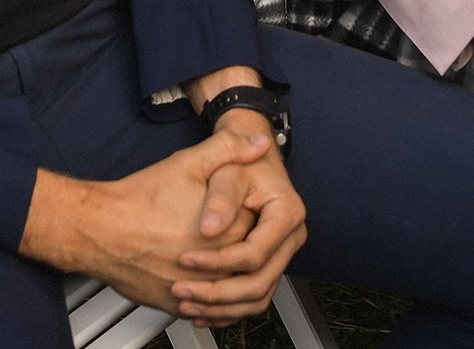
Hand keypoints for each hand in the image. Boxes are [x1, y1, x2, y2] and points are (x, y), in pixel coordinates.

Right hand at [19, 121, 306, 322]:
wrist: (99, 230)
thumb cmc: (138, 200)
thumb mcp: (188, 162)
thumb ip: (229, 148)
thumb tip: (259, 141)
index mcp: (226, 232)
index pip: (263, 233)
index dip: (258, 220)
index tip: (249, 212)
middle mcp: (215, 266)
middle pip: (251, 267)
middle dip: (251, 254)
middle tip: (242, 238)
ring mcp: (197, 289)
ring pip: (234, 296)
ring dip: (238, 284)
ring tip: (234, 267)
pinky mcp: (177, 305)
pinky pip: (210, 313)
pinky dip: (217, 305)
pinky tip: (213, 291)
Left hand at [173, 113, 306, 319]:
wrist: (249, 162)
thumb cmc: (239, 164)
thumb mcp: (227, 170)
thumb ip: (219, 198)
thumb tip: (209, 229)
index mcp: (286, 213)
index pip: (254, 253)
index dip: (218, 262)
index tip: (185, 259)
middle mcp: (290, 238)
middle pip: (259, 282)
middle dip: (217, 294)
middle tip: (183, 291)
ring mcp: (282, 255)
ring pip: (257, 297)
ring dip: (221, 308)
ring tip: (187, 305)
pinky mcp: (270, 266)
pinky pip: (253, 299)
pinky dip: (227, 310)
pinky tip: (200, 311)